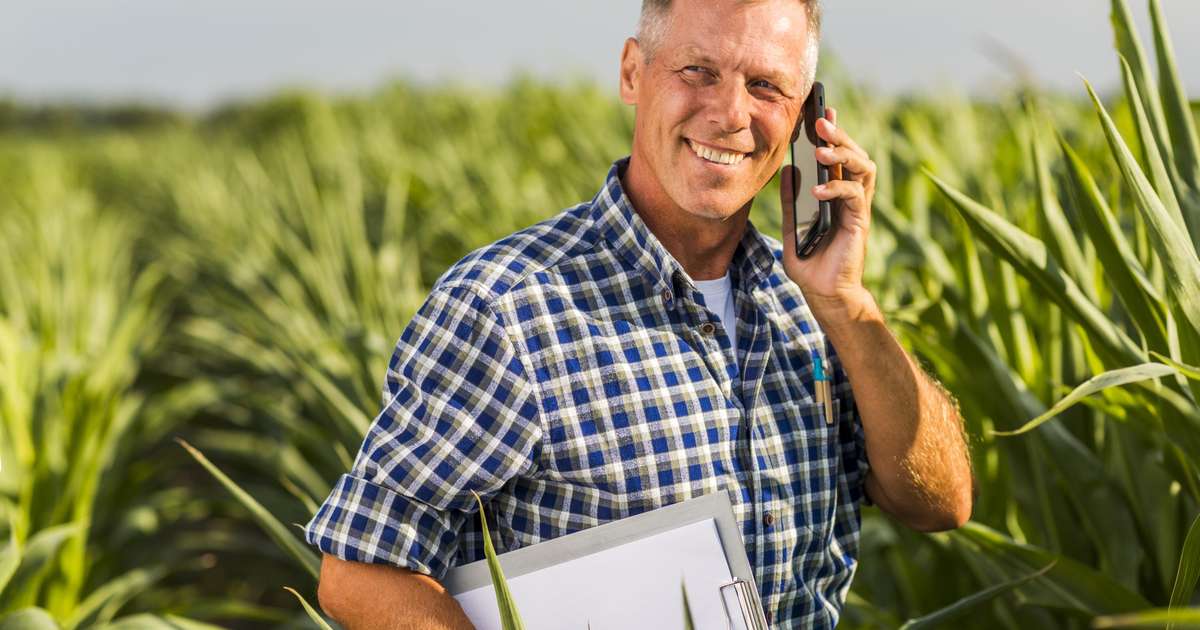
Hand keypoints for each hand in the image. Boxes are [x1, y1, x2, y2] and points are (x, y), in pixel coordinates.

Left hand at [779, 106, 878, 322]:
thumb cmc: (810, 264)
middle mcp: (849, 196)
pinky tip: (818, 190)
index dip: (831, 132)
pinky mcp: (859, 222)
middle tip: (820, 120)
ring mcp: (857, 208)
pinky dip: (837, 188)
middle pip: (853, 154)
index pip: (836, 156)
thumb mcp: (791, 228)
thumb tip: (787, 170)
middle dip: (838, 134)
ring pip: (862, 167)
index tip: (819, 110)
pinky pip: (854, 196)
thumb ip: (790, 201)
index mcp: (835, 194)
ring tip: (821, 149)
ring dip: (843, 154)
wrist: (823, 294)